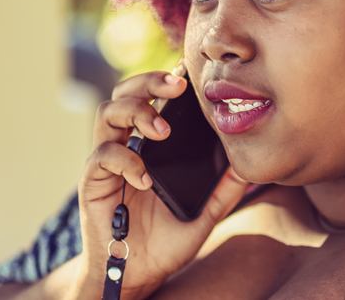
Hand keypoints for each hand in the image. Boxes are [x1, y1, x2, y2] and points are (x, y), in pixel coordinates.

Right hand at [77, 72, 247, 298]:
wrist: (136, 273)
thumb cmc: (165, 241)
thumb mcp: (205, 214)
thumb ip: (224, 190)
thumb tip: (250, 166)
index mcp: (150, 145)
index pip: (152, 99)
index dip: (165, 81)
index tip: (190, 71)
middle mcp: (127, 145)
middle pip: (125, 94)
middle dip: (149, 81)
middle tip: (177, 85)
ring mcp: (107, 162)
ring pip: (107, 114)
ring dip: (136, 113)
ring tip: (162, 130)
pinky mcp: (93, 183)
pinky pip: (101, 157)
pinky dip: (125, 161)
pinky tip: (145, 178)